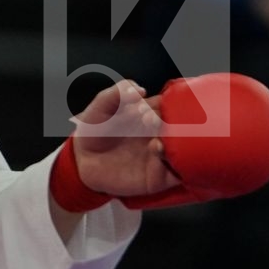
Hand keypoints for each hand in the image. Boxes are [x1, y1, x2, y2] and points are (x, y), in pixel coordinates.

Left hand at [70, 80, 177, 198]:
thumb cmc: (95, 130)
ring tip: (157, 139)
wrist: (82, 159)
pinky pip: (177, 174)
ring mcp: (162, 156)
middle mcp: (162, 134)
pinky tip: (157, 151)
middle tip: (149, 120)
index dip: (168, 104)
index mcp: (154, 114)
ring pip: (186, 151)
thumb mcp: (101, 106)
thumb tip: (139, 90)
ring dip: (178, 143)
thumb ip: (117, 93)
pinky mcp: (158, 178)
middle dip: (172, 122)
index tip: (149, 106)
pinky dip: (174, 166)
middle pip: (183, 128)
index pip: (174, 106)